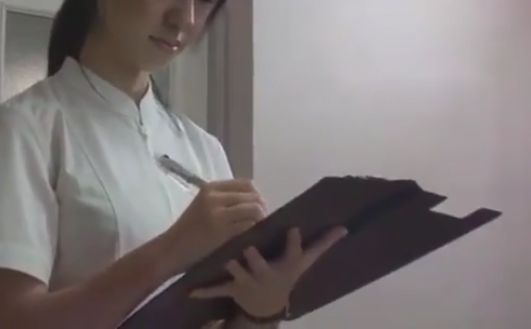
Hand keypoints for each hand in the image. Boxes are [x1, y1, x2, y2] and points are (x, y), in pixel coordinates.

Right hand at [159, 180, 267, 273]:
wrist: (171, 249)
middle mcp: (214, 197)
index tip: (256, 209)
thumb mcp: (203, 206)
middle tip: (260, 223)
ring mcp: (218, 214)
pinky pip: (248, 226)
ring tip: (257, 231)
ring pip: (254, 210)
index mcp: (210, 188)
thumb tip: (256, 201)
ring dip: (261, 221)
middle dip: (262, 209)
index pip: (246, 184)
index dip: (256, 196)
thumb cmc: (189, 230)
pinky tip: (250, 239)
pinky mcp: (221, 232)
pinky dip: (254, 232)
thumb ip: (225, 200)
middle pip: (253, 197)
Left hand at [190, 227, 347, 317]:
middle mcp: (267, 275)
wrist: (268, 306)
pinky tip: (190, 291)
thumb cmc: (286, 275)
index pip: (292, 254)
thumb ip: (322, 244)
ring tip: (226, 261)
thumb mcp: (304, 263)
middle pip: (260, 265)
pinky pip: (217, 290)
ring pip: (237, 274)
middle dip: (255, 259)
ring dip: (232, 269)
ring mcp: (249, 283)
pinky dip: (204, 291)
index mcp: (284, 267)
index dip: (293, 243)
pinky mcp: (233, 289)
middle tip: (249, 250)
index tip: (293, 228)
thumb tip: (344, 228)